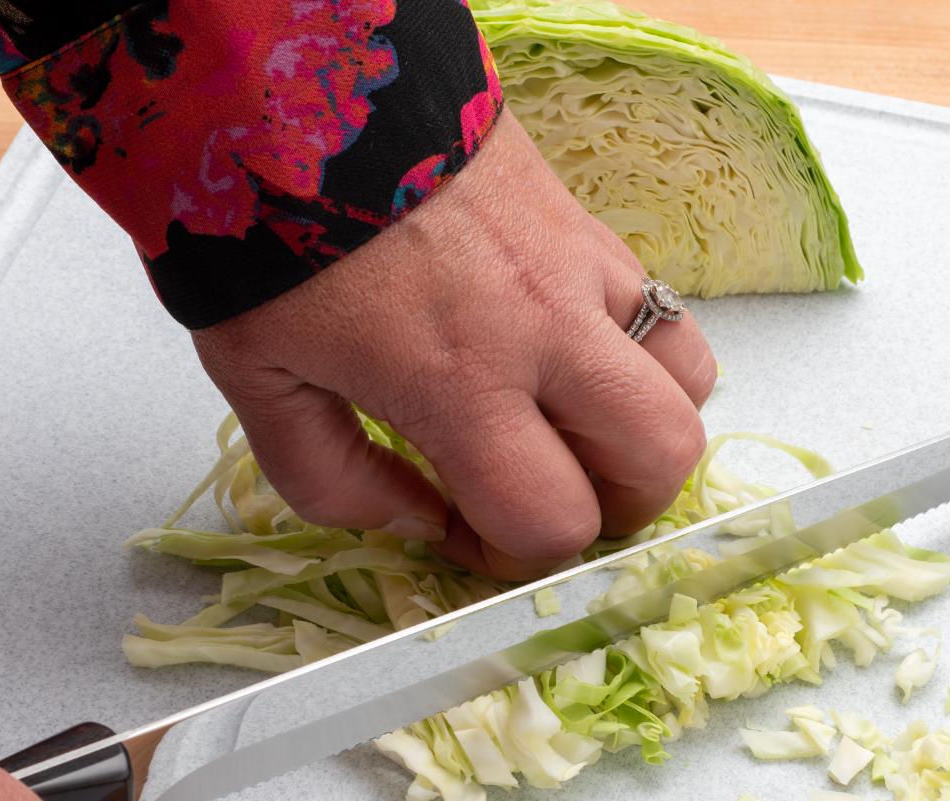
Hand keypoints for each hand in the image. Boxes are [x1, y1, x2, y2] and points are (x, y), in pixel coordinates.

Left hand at [191, 112, 717, 581]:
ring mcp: (581, 272)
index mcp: (455, 383)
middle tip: (546, 500)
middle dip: (612, 510)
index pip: (550, 518)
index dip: (514, 558)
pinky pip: (667, 314)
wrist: (298, 92)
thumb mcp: (259, 382)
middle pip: (658, 462)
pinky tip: (577, 362)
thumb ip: (334, 481)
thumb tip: (420, 524)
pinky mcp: (590, 227)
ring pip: (690, 386)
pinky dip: (645, 360)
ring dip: (645, 433)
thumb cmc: (267, 235)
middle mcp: (542, 332)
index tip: (469, 537)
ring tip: (580, 435)